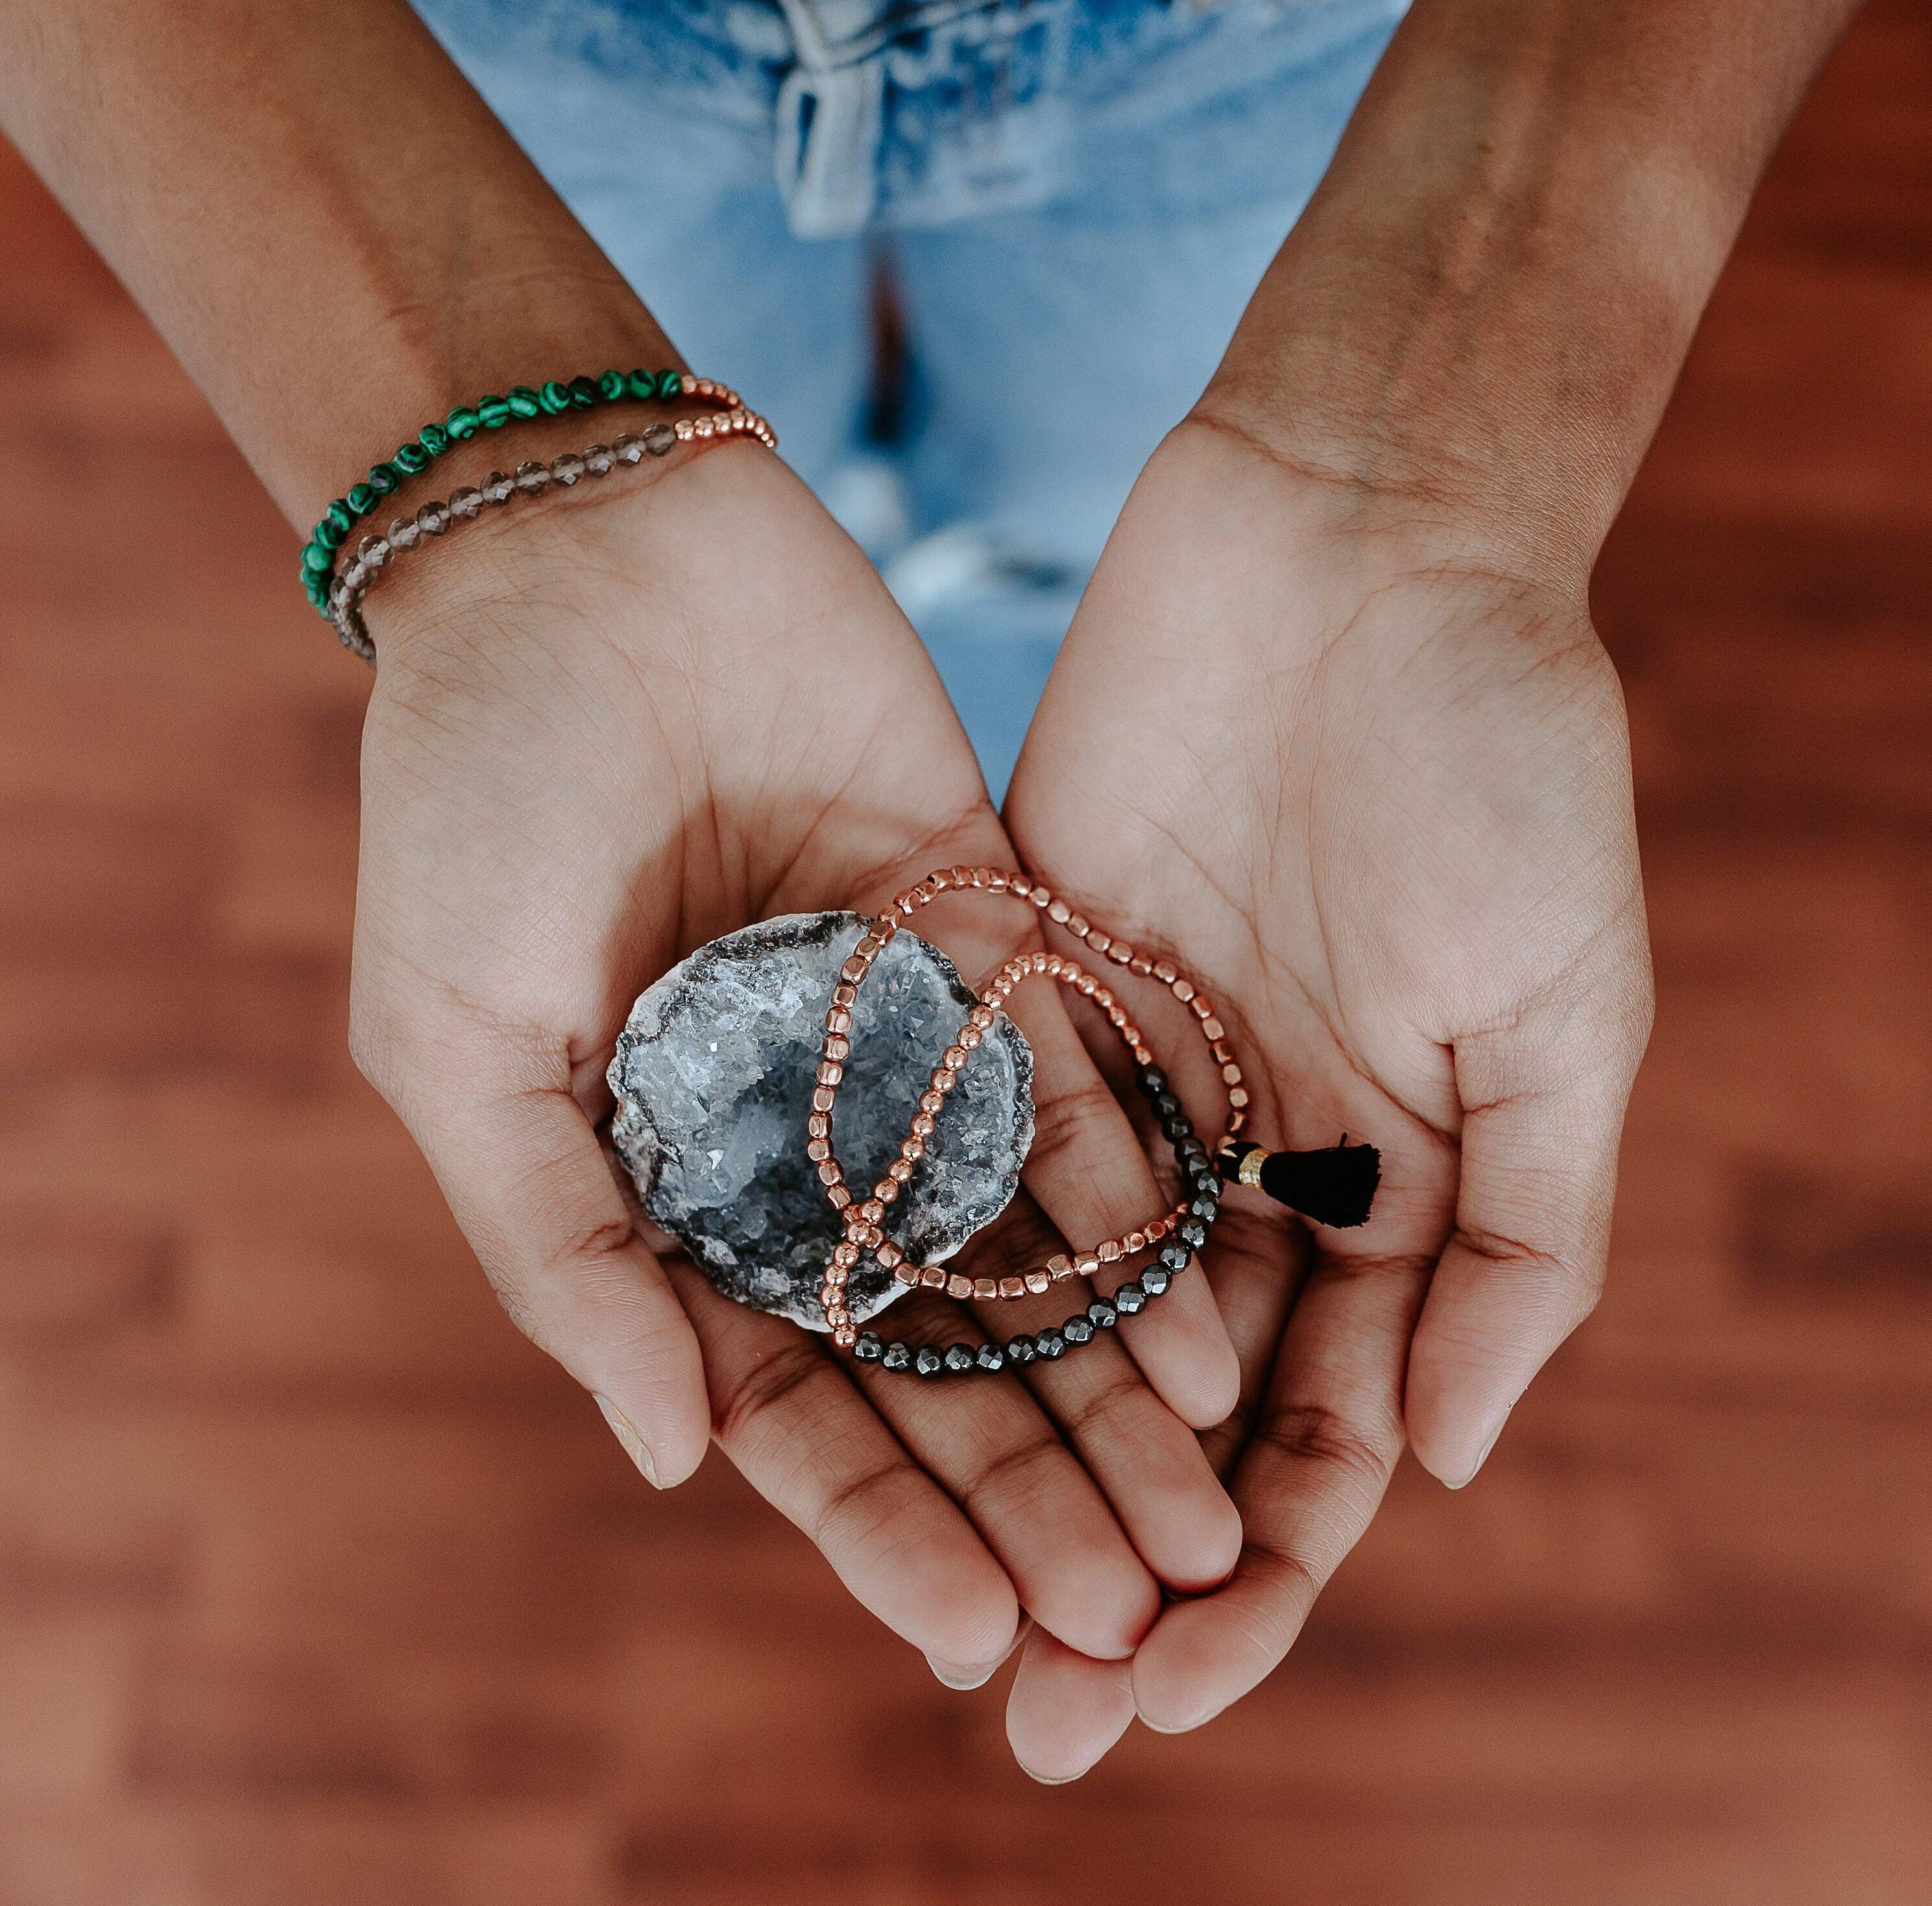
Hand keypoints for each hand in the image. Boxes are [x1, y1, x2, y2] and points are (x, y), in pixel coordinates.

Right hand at [347, 440, 1243, 1697]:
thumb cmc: (474, 791)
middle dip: (1025, 1487)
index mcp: (663, 1183)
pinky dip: (1132, 1203)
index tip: (981, 1640)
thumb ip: (558, 1245)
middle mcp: (796, 1135)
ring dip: (1106, 1386)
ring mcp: (899, 1044)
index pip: (785, 1397)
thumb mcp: (459, 1036)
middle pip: (931, 1352)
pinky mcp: (986, 939)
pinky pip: (1071, 1091)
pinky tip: (1209, 1314)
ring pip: (1020, 1252)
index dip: (880, 1526)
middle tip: (1137, 1614)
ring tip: (1203, 1513)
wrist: (585, 555)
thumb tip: (676, 1462)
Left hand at [999, 408, 1651, 1771]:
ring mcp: (1129, 1068)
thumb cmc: (1502, 759)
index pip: (1321, 1419)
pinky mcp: (1023, 972)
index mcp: (1391, 1179)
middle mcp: (1250, 1149)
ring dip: (1004, 1447)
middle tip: (1032, 1715)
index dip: (1262, 1559)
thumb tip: (1448, 1464)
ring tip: (931, 1592)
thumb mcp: (1566, 1009)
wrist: (1364, 538)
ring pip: (1055, 1296)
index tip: (1186, 1678)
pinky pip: (968, 1136)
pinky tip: (859, 1373)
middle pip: (1170, 1396)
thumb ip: (1524, 1239)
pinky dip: (928, 1252)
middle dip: (1110, 1548)